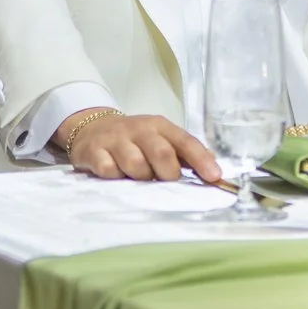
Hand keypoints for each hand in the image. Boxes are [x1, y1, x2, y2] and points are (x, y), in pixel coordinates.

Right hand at [57, 110, 221, 183]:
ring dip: (141, 178)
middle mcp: (139, 129)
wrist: (92, 128)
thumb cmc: (135, 140)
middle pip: (161, 153)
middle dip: (169, 173)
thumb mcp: (160, 139)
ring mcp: (115, 140)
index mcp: (160, 126)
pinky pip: (110, 171)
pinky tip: (116, 175)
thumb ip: (185, 154)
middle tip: (167, 182)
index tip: (215, 177)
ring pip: (136, 165)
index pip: (185, 141)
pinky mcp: (94, 152)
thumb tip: (214, 171)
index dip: (201, 160)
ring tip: (138, 177)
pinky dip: (116, 178)